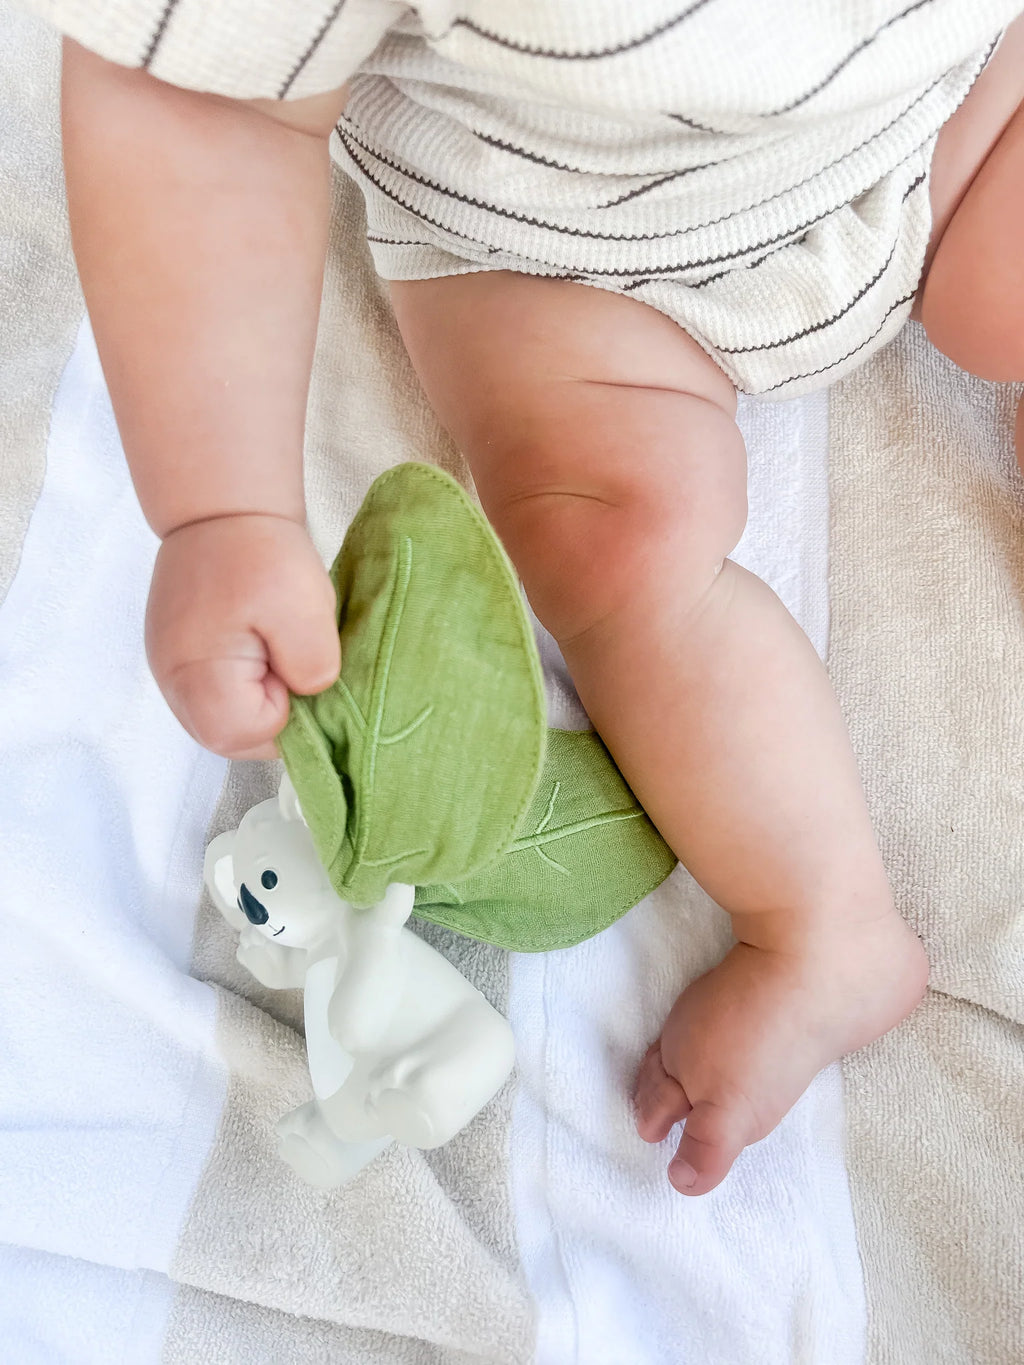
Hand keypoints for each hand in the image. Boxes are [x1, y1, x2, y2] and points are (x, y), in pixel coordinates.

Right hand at [146, 513, 339, 758]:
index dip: (287, 714)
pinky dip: (248, 678)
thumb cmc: (261, 552)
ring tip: (278, 647)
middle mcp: (174, 684)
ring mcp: (173, 671)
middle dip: (275, 710)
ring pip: (228, 716)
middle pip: (232, 737)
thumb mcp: (303, 609)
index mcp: (197, 676)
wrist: (222, 504)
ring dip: (263, 694)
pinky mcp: (182, 656)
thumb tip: (311, 695)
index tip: (298, 666)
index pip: (247, 737)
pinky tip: (263, 643)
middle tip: (292, 657)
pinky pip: (220, 691)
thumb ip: (312, 667)